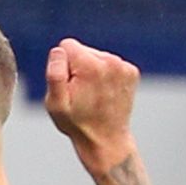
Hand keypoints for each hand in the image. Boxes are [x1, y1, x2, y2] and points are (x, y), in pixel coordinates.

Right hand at [44, 38, 142, 172]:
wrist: (106, 139)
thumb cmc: (77, 123)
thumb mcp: (55, 103)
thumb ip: (54, 74)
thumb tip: (58, 51)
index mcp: (91, 66)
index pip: (66, 45)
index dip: (62, 65)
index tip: (68, 85)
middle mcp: (111, 61)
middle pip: (82, 49)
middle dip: (77, 67)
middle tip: (80, 92)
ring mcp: (124, 67)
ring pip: (96, 56)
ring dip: (91, 72)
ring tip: (92, 94)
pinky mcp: (131, 72)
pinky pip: (109, 63)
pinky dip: (104, 75)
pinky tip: (103, 93)